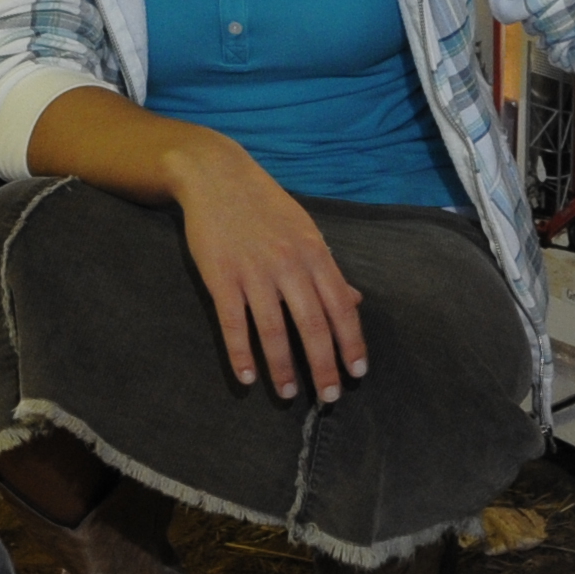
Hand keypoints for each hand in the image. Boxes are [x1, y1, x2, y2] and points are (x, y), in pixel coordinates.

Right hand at [165, 142, 367, 403]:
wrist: (216, 175)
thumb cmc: (264, 205)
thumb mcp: (305, 230)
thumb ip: (328, 268)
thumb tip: (356, 301)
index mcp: (314, 253)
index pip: (341, 306)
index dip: (352, 342)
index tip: (358, 372)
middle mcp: (288, 264)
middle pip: (313, 325)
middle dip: (324, 366)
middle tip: (330, 398)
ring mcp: (253, 272)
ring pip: (274, 330)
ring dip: (283, 367)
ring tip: (289, 394)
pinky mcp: (221, 277)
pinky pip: (233, 323)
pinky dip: (241, 354)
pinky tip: (247, 378)